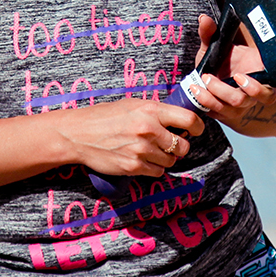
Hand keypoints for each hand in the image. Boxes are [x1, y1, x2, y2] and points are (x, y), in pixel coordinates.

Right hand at [53, 98, 203, 178]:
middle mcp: (148, 129)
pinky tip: (143, 160)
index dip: (198, 127)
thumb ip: (155, 111)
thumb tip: (178, 118)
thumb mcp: (132, 104)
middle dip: (180, 147)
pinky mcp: (133, 167)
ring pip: (171, 161)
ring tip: (151, 151)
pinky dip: (154, 168)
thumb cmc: (104, 117)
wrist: (78, 134)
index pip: (188, 120)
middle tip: (170, 144)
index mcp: (150, 110)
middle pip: (183, 146)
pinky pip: (157, 172)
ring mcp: (141, 150)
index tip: (196, 130)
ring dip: (166, 158)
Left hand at [184, 13, 275, 126]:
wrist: (215, 74)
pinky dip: (204, 106)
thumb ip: (211, 34)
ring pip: (229, 110)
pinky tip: (195, 94)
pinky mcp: (223, 114)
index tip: (239, 76)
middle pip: (242, 101)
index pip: (267, 94)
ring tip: (198, 87)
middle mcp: (250, 97)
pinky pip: (216, 115)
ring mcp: (237, 108)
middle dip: (223, 90)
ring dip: (211, 99)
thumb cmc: (223, 59)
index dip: (255, 89)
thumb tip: (204, 19)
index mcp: (258, 81)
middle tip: (208, 77)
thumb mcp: (216, 46)